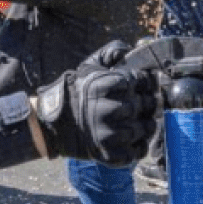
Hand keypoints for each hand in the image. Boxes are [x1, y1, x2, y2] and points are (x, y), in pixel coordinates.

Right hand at [34, 42, 159, 165]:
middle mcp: (107, 110)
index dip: (142, 81)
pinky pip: (136, 151)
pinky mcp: (109, 154)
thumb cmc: (78, 93)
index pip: (138, 80)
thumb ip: (109, 53)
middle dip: (146, 102)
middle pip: (144, 104)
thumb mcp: (89, 67)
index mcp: (103, 86)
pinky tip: (134, 138)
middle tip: (142, 102)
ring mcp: (108, 134)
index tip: (139, 84)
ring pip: (144, 128)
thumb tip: (127, 50)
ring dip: (146, 124)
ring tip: (139, 120)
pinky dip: (139, 146)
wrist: (56, 124)